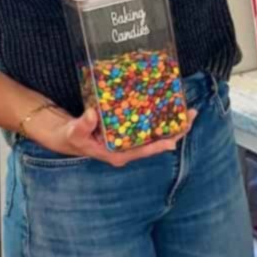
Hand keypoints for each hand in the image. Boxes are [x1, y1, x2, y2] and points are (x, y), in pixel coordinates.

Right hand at [24, 103, 195, 167]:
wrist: (64, 134)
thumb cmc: (70, 137)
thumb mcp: (74, 132)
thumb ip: (82, 125)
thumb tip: (93, 114)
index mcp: (118, 154)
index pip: (143, 150)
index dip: (160, 144)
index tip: (175, 138)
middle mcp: (127, 148)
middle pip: (155, 140)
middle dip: (174, 130)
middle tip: (192, 114)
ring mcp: (128, 139)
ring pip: (154, 131)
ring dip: (170, 121)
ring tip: (187, 108)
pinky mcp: (126, 128)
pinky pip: (145, 123)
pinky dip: (156, 114)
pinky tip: (165, 102)